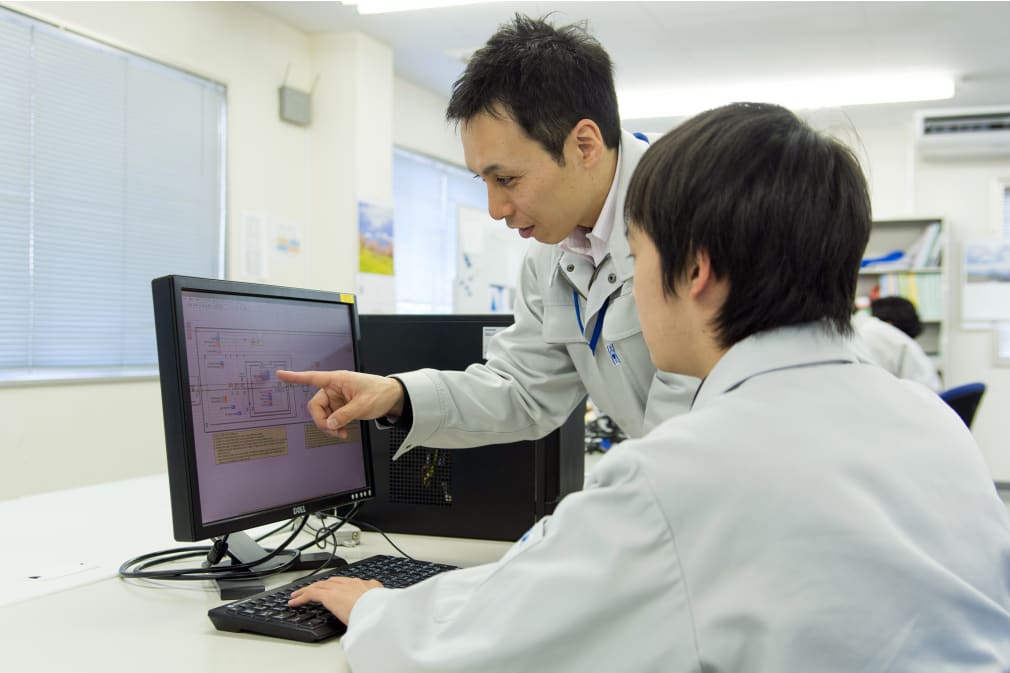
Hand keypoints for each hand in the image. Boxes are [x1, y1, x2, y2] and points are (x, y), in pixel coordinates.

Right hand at [276, 370, 404, 438]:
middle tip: (333, 430)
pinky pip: (330, 419)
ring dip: (328, 426)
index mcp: (337, 380)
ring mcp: (336, 399)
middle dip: (321, 420)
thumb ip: (345, 415)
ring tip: (341, 433)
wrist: (392, 398)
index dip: (295, 377)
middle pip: (315, 406)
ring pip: (322, 415)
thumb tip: (329, 424)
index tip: (280, 374)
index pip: (312, 378)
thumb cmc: (380, 392)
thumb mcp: (363, 404)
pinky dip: (334, 427)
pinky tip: (342, 432)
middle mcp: (333, 389)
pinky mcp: (340, 408)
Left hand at [288, 576, 382, 624]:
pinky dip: (301, 597)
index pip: (349, 583)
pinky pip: (310, 594)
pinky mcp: (329, 595)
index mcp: (367, 586)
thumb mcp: (381, 607)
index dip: (339, 585)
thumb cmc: (382, 610)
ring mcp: (340, 587)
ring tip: (298, 595)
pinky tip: (294, 602)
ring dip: (307, 590)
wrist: (378, 609)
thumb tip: (373, 619)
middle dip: (321, 585)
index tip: (335, 588)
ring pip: (319, 586)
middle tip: (313, 589)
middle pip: (331, 581)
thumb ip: (376, 608)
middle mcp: (352, 583)